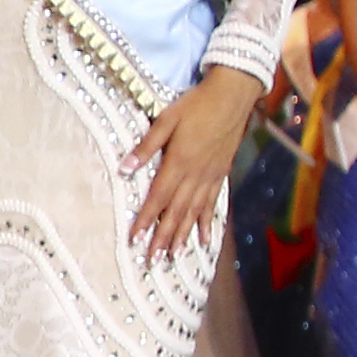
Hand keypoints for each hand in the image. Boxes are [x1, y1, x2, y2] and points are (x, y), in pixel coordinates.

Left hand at [121, 66, 252, 251]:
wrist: (232, 96)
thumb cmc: (195, 104)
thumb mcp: (166, 120)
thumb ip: (146, 147)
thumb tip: (124, 169)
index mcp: (178, 162)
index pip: (157, 198)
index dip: (145, 220)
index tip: (134, 240)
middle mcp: (195, 175)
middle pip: (175, 212)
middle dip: (162, 238)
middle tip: (151, 260)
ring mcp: (210, 176)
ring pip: (194, 213)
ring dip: (183, 236)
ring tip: (173, 256)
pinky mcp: (221, 174)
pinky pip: (212, 204)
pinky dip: (207, 223)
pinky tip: (205, 239)